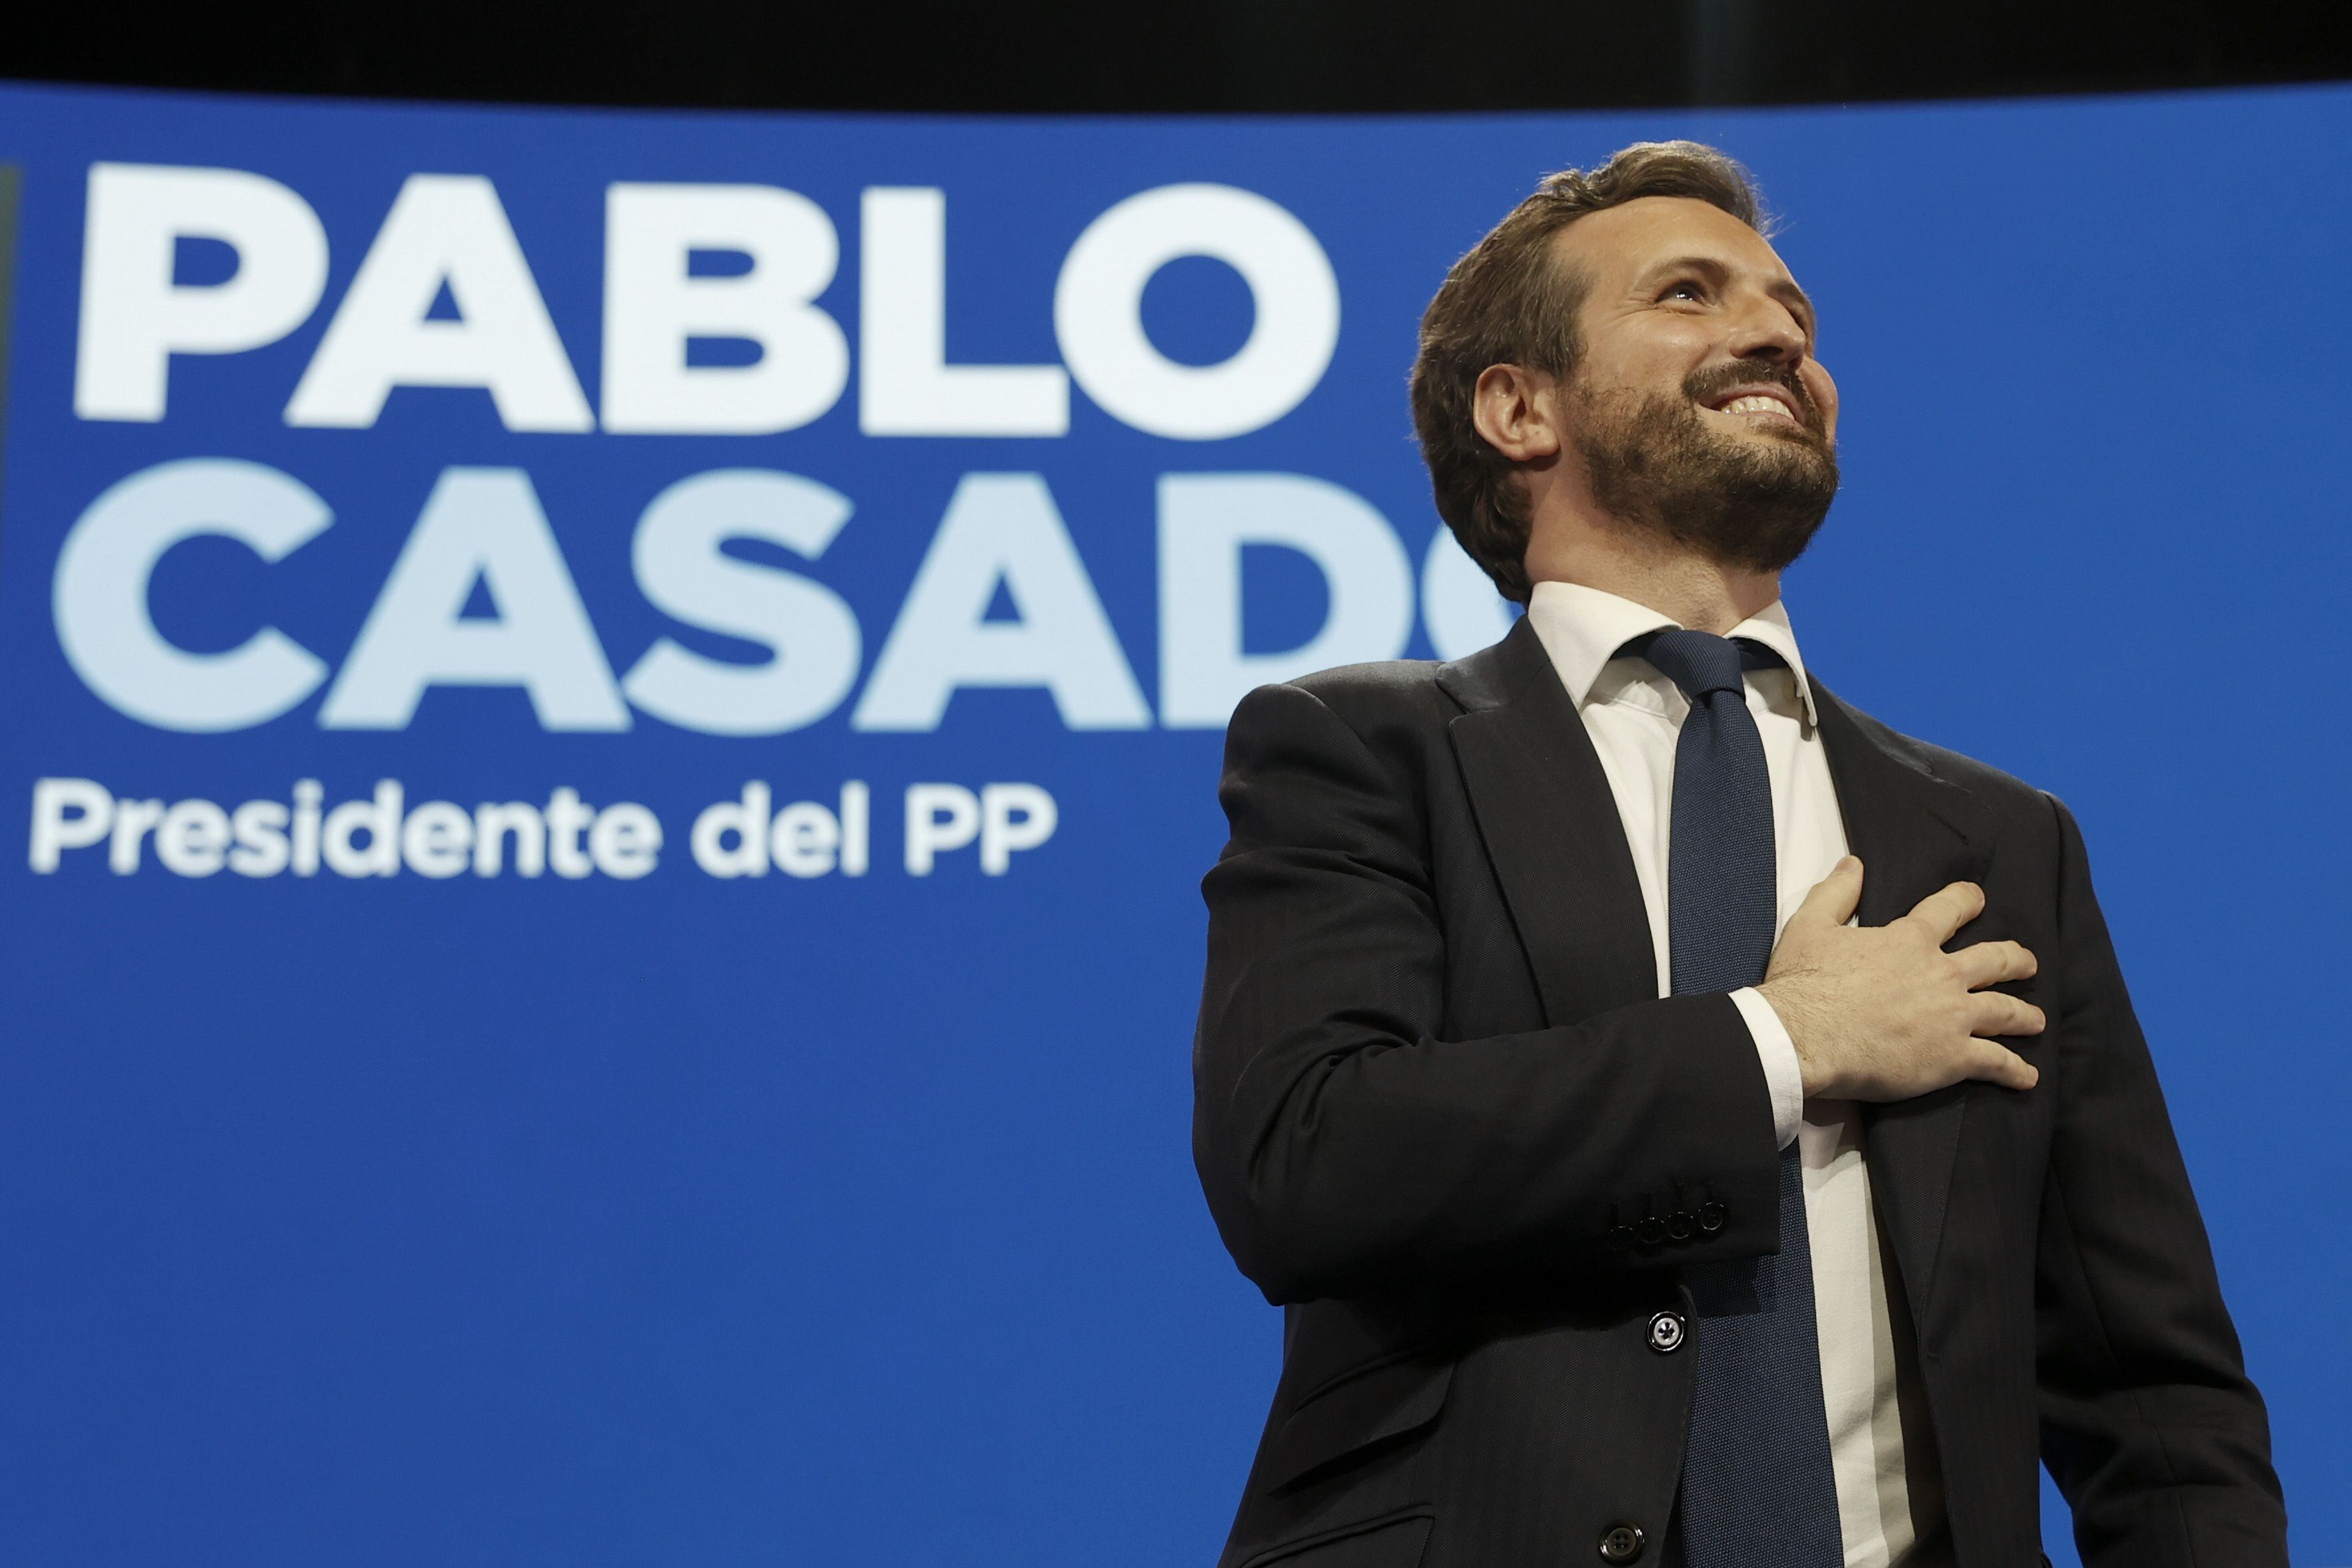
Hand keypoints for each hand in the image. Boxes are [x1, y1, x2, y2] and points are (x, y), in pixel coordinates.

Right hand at [1756, 857, 2043, 1100]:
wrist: (1805, 1036)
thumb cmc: (1805, 983)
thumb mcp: (1810, 925)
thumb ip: (1836, 893)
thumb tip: (1853, 864)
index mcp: (1909, 940)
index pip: (1949, 909)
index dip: (1966, 900)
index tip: (1978, 898)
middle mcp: (1941, 973)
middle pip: (1993, 960)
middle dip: (2015, 960)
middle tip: (2028, 963)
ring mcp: (1952, 1016)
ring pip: (2005, 1011)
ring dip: (2025, 1015)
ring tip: (2037, 1020)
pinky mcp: (1953, 1057)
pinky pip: (1996, 1063)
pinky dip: (2015, 1071)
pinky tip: (2028, 1077)